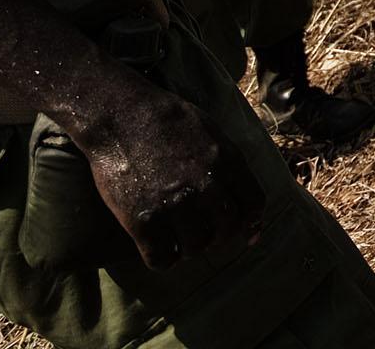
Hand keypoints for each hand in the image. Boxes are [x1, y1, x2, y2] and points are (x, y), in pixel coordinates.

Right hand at [79, 87, 264, 270]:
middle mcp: (206, 185)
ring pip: (196, 248)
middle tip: (204, 235)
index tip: (246, 233)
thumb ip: (231, 164)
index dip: (251, 223)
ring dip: (190, 249)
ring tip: (179, 240)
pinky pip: (161, 258)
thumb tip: (243, 196)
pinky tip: (158, 248)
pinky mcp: (142, 219)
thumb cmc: (167, 121)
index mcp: (227, 161)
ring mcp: (174, 204)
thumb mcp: (212, 133)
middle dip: (219, 238)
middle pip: (227, 230)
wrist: (121, 115)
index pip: (254, 204)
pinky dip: (162, 259)